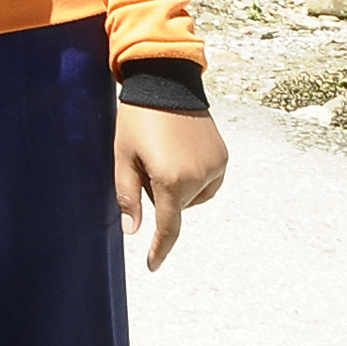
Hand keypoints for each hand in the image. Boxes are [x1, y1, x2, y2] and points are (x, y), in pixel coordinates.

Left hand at [114, 103, 225, 270]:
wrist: (166, 79)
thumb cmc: (137, 118)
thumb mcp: (123, 156)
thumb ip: (128, 196)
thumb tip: (132, 231)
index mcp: (172, 180)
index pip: (168, 227)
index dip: (160, 249)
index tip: (153, 266)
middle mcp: (199, 177)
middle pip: (176, 206)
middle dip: (159, 193)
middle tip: (146, 161)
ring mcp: (215, 166)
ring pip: (192, 196)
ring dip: (177, 186)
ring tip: (163, 152)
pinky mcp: (222, 156)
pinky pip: (207, 181)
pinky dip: (193, 177)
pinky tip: (180, 153)